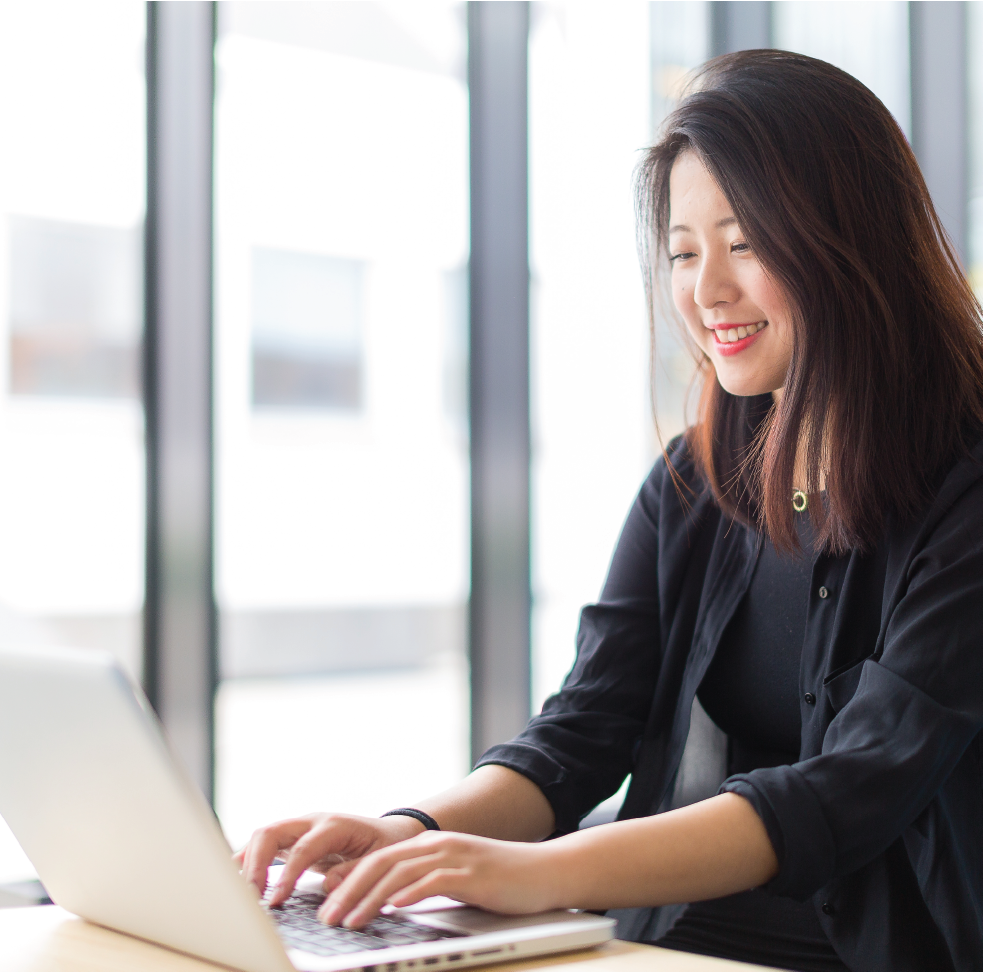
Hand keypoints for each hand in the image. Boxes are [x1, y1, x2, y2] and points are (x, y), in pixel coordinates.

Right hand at [234, 812, 424, 905]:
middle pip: (271, 832)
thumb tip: (328, 886)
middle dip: (255, 864)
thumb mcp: (379, 861)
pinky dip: (247, 861)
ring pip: (262, 836)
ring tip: (239, 895)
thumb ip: (354, 872)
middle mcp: (312, 822)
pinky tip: (236, 881)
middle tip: (249, 898)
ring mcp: (299, 829)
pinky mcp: (292, 840)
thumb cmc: (385, 847)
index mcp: (334, 825)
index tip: (274, 902)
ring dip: (247, 863)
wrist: (390, 833)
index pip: (302, 849)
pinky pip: (263, 846)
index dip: (286, 876)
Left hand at [318, 830, 559, 928]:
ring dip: (370, 898)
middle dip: (349, 892)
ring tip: (350, 921)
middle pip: (381, 864)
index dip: (348, 883)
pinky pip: (435, 880)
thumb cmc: (502, 881)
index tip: (326, 907)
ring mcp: (456, 857)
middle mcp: (438, 846)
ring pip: (400, 873)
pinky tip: (394, 908)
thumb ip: (426, 884)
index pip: (378, 861)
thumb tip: (389, 904)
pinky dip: (411, 894)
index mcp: (430, 846)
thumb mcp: (456, 879)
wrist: (546, 870)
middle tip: (327, 918)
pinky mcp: (473, 873)